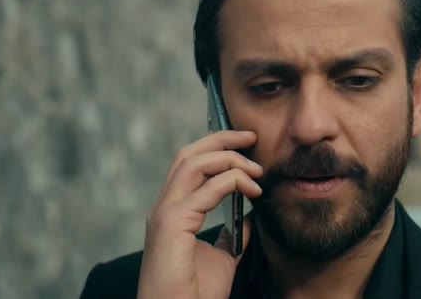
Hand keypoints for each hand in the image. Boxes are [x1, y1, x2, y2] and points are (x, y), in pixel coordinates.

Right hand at [137, 130, 262, 298]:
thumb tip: (248, 218)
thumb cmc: (196, 294)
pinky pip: (205, 189)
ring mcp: (164, 215)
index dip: (217, 148)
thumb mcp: (222, 258)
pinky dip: (231, 181)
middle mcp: (164, 208)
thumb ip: (232, 235)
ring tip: (256, 170)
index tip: (247, 144)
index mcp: (172, 212)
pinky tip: (251, 190)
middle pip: (188, 155)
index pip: (190, 165)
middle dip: (221, 139)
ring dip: (229, 158)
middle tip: (251, 137)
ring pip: (192, 163)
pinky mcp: (171, 225)